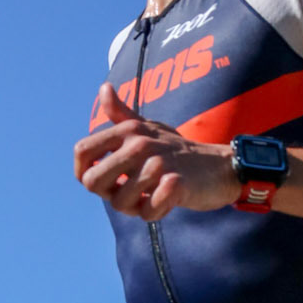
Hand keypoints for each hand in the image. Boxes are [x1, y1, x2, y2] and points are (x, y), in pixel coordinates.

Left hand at [74, 83, 237, 222]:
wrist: (221, 166)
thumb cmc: (179, 151)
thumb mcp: (150, 128)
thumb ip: (122, 114)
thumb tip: (103, 88)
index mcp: (128, 130)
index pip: (81, 151)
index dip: (83, 172)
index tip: (104, 182)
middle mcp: (139, 144)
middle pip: (92, 182)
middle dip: (108, 195)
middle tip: (130, 194)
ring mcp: (157, 164)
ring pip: (119, 202)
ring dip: (134, 208)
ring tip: (151, 197)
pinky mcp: (175, 185)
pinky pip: (147, 212)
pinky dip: (155, 214)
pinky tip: (166, 203)